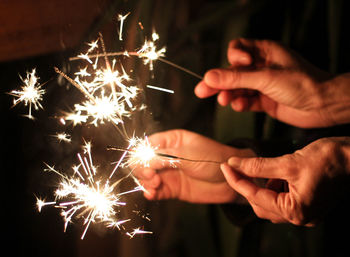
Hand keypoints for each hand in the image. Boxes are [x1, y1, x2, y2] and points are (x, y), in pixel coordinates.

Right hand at [132, 129, 254, 202]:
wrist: (231, 180)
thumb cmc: (213, 159)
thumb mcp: (187, 155)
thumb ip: (164, 157)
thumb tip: (142, 161)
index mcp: (170, 141)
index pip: (146, 145)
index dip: (141, 154)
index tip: (145, 163)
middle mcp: (166, 156)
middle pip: (143, 162)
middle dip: (142, 169)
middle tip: (151, 176)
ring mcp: (168, 173)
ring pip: (146, 177)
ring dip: (145, 182)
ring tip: (155, 185)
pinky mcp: (172, 189)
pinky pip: (155, 191)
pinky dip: (150, 193)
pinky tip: (152, 194)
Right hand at [195, 38, 349, 127]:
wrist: (322, 106)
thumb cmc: (302, 83)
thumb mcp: (265, 77)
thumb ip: (236, 78)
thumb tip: (209, 77)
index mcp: (265, 52)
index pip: (238, 49)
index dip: (232, 58)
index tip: (236, 65)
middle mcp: (262, 67)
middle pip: (233, 72)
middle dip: (219, 81)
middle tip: (202, 91)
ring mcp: (263, 85)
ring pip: (238, 88)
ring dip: (229, 95)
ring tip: (224, 101)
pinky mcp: (264, 100)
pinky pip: (246, 101)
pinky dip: (241, 104)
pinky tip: (239, 106)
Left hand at [220, 137, 349, 225]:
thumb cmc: (329, 159)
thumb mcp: (288, 162)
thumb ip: (257, 166)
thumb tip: (234, 164)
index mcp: (295, 211)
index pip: (255, 196)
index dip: (236, 180)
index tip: (225, 167)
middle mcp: (300, 217)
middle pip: (260, 204)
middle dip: (248, 184)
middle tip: (239, 166)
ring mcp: (305, 212)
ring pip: (270, 202)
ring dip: (262, 185)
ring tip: (268, 168)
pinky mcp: (307, 204)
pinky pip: (282, 199)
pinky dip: (274, 186)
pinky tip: (279, 174)